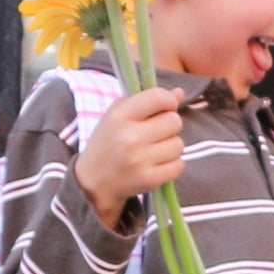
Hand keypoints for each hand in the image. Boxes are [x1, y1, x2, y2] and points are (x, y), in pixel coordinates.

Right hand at [76, 86, 186, 229]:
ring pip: (178, 144)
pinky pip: (179, 166)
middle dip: (169, 125)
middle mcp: (130, 137)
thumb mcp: (119, 115)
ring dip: (170, 146)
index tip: (164, 108)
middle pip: (174, 121)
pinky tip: (156, 164)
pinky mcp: (149, 179)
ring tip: (154, 150)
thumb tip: (180, 93)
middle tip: (156, 132)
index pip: (159, 97)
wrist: (93, 181)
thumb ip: (148, 100)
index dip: (168, 101)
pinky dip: (172, 165)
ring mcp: (140, 160)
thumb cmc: (109, 142)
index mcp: (120, 115)